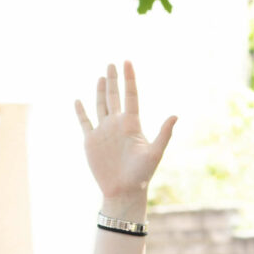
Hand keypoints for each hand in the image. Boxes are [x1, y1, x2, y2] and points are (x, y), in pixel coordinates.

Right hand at [75, 61, 177, 208]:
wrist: (123, 191)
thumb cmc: (142, 175)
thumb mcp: (155, 153)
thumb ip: (164, 133)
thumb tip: (175, 115)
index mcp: (132, 124)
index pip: (130, 95)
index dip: (129, 78)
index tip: (127, 61)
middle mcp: (117, 124)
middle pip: (114, 96)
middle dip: (113, 80)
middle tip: (112, 63)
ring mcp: (103, 131)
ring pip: (100, 105)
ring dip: (100, 91)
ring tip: (101, 76)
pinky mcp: (91, 141)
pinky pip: (84, 122)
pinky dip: (81, 111)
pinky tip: (78, 100)